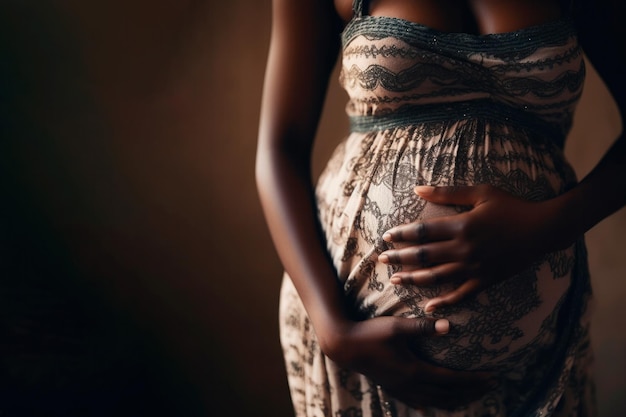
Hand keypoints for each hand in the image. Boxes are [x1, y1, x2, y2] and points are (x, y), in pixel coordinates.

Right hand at [322, 316, 492, 408]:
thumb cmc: (371, 333)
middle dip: (471, 392)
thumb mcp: (397, 327)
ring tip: (470, 398)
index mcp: (415, 370)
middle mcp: (410, 384)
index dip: (473, 381)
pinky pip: (416, 401)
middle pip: (447, 394)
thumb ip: (423, 327)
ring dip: (454, 400)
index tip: (491, 378)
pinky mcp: (392, 388)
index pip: (452, 380)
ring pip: (434, 401)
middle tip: (490, 388)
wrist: (344, 346)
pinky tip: (430, 406)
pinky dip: (430, 403)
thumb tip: (449, 325)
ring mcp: (400, 389)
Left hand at [379, 184, 565, 311]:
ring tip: (396, 280)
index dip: (402, 235)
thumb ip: (447, 193)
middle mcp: (464, 249)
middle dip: (400, 258)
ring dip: (414, 279)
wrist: (543, 229)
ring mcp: (475, 267)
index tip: (387, 237)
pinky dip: (445, 302)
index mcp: (461, 225)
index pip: (422, 232)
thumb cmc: (511, 206)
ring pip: (437, 277)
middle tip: (382, 260)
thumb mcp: (480, 193)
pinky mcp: (486, 280)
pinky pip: (462, 295)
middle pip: (424, 255)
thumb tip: (417, 189)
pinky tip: (429, 308)